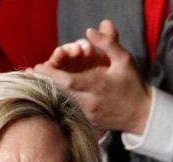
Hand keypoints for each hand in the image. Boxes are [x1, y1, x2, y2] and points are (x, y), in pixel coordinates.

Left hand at [32, 19, 151, 134]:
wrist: (142, 115)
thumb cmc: (133, 85)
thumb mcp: (124, 60)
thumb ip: (108, 43)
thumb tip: (90, 30)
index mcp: (98, 85)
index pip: (68, 81)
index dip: (51, 74)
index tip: (38, 66)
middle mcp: (91, 102)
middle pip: (60, 93)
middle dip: (44, 82)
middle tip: (30, 73)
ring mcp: (88, 114)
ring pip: (63, 102)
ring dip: (50, 91)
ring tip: (36, 82)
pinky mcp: (89, 121)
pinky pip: (70, 110)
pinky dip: (59, 101)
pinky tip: (50, 95)